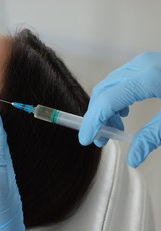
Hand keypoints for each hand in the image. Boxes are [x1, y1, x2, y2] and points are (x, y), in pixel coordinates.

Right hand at [79, 52, 160, 166]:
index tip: (87, 140)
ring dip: (106, 107)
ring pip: (111, 84)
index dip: (92, 122)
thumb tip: (133, 158)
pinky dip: (116, 97)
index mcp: (148, 78)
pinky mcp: (150, 64)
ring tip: (116, 127)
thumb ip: (153, 137)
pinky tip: (125, 111)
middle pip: (103, 91)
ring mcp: (145, 62)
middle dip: (97, 116)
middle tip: (102, 139)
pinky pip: (122, 80)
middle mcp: (142, 65)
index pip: (106, 101)